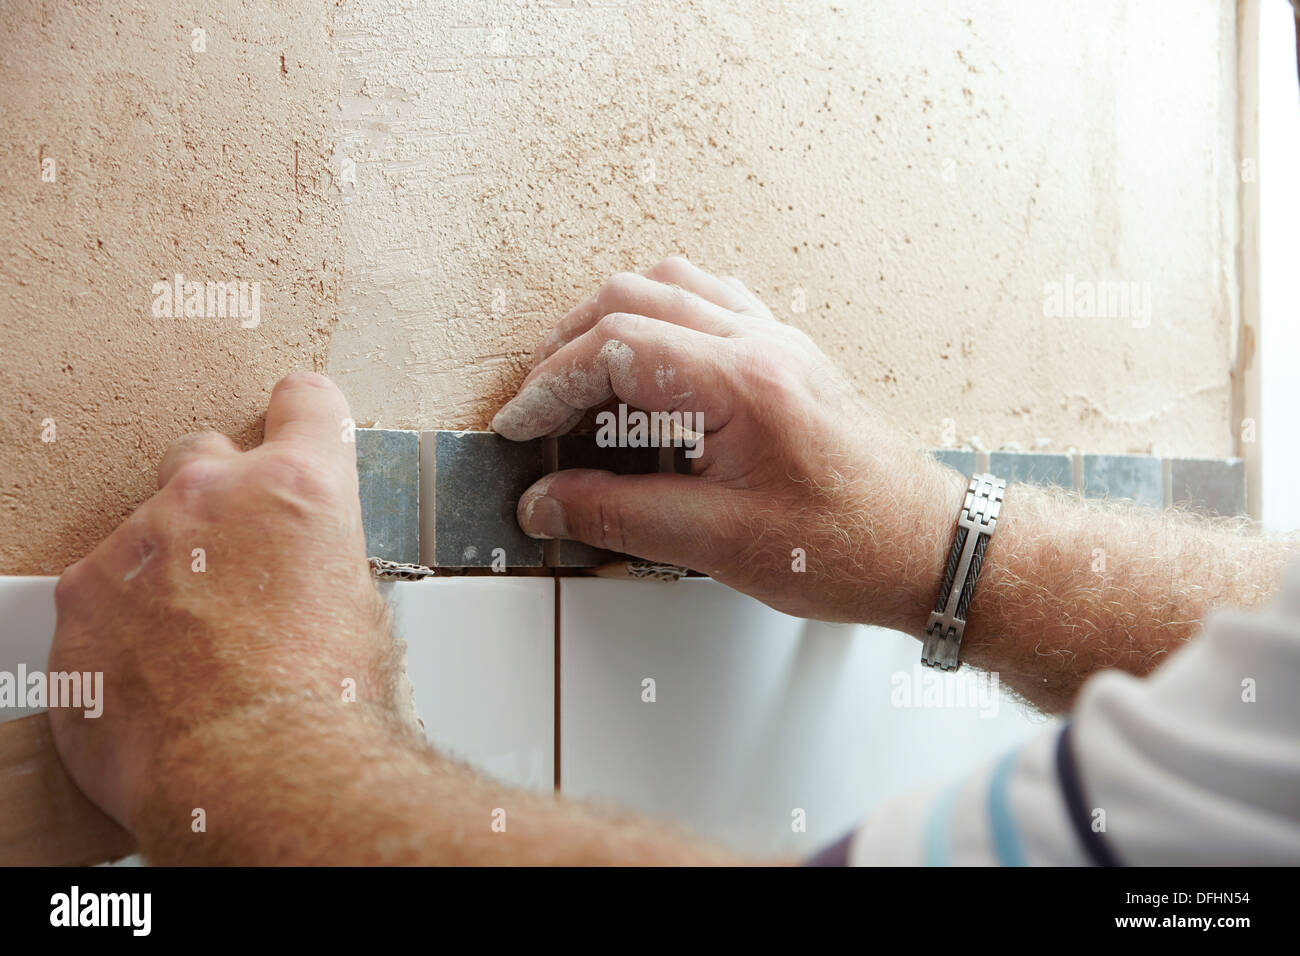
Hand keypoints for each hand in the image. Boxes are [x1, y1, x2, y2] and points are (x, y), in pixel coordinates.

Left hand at [47, 372, 404, 828]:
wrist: (253, 773)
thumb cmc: (322, 707)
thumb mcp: (363, 612)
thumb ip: (323, 558)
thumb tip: (307, 573)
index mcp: (300, 488)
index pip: (305, 402)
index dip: (306, 418)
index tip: (298, 427)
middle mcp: (213, 494)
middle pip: (208, 454)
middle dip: (222, 500)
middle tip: (240, 569)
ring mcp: (137, 541)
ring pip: (148, 530)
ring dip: (168, 566)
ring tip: (198, 644)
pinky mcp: (82, 598)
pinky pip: (102, 590)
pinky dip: (123, 620)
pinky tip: (158, 672)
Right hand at [493, 257, 962, 626]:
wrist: (924, 546)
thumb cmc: (845, 547)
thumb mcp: (718, 546)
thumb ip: (620, 518)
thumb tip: (548, 504)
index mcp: (742, 382)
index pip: (616, 347)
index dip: (550, 385)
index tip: (521, 426)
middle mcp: (760, 343)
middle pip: (633, 300)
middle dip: (566, 348)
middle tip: (537, 406)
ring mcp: (776, 340)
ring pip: (670, 285)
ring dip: (609, 320)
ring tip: (576, 373)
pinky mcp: (785, 354)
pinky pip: (709, 299)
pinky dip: (658, 317)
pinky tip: (646, 357)